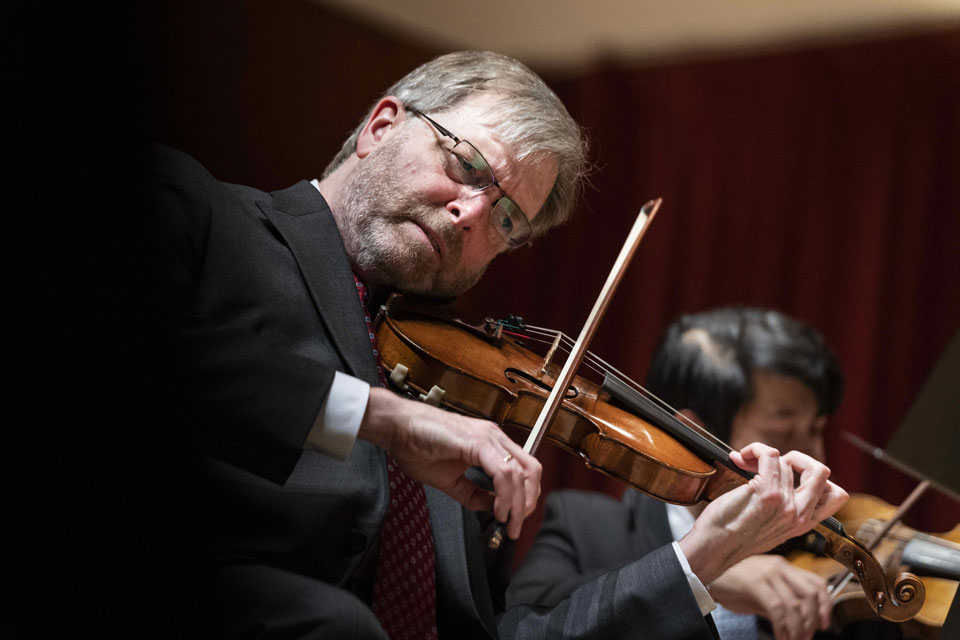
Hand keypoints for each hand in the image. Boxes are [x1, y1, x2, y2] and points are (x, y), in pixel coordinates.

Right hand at [358, 387, 540, 539]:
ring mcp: (487, 437)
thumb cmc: (416, 445)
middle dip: (528, 503)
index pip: (525, 470)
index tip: (516, 519)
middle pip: (531, 471)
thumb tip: (492, 509)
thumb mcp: (451, 479)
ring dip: (518, 504)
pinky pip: (502, 472)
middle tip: (516, 525)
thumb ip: (474, 494)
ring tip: (507, 522)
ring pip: (520, 473)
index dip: (526, 497)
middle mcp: (494, 437)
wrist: (396, 427)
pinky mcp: (476, 441)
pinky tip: (498, 510)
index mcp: (491, 443)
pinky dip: (505, 495)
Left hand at [679, 442, 846, 583]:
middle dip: (799, 459)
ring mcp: (784, 502)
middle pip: (822, 471)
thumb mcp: (771, 530)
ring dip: (763, 455)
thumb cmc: (732, 537)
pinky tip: (741, 456)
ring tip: (745, 462)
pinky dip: (755, 449)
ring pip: (785, 460)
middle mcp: (798, 514)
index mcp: (803, 524)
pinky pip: (769, 455)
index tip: (793, 474)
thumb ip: (784, 510)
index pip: (836, 495)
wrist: (714, 548)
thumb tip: (782, 479)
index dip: (817, 477)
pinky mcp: (766, 491)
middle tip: (775, 464)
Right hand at [710, 555, 829, 639]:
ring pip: (795, 605)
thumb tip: (800, 620)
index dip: (825, 605)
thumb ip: (781, 600)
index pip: (816, 583)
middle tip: (807, 637)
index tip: (825, 624)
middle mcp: (779, 567)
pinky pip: (777, 609)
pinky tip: (780, 636)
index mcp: (783, 566)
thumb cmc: (732, 582)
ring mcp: (767, 574)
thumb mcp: (763, 589)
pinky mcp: (755, 583)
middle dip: (812, 621)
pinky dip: (782, 627)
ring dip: (797, 628)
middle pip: (810, 594)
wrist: (705, 574)